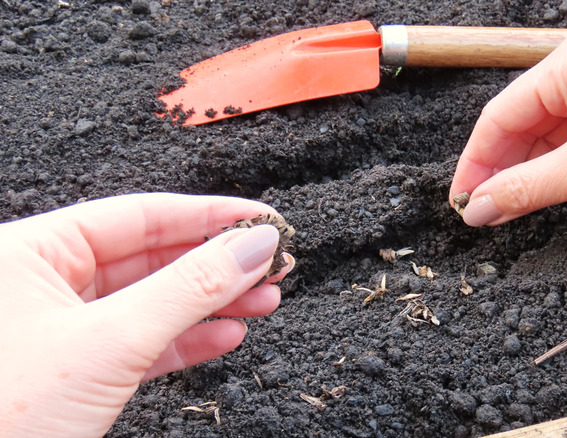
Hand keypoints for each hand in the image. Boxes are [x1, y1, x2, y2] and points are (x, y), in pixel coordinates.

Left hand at [0, 193, 294, 436]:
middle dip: (217, 264)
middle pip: (150, 257)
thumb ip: (189, 289)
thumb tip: (253, 246)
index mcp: (30, 252)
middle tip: (273, 263)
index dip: (208, 216)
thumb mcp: (111, 343)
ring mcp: (59, 328)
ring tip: (265, 300)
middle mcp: (42, 282)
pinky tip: (226, 335)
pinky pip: (139, 343)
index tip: (262, 220)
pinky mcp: (75, 370)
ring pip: (150, 302)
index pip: (138, 215)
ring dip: (211, 303)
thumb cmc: (4, 418)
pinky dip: (186, 340)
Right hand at [451, 30, 566, 225]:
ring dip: (529, 176)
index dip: (476, 162)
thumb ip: (524, 189)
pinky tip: (550, 198)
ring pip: (547, 139)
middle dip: (501, 171)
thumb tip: (478, 209)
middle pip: (522, 126)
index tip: (461, 201)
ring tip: (511, 210)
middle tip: (482, 211)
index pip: (502, 115)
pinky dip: (559, 174)